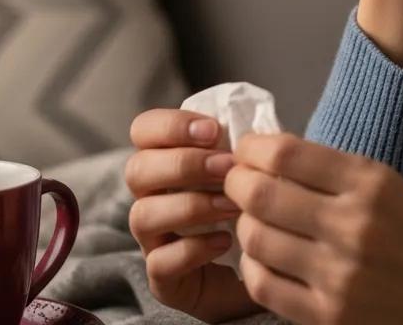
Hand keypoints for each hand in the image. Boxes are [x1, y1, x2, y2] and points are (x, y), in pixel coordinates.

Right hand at [125, 108, 264, 323]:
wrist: (265, 266)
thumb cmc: (254, 203)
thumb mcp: (252, 168)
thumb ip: (246, 146)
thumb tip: (254, 131)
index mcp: (167, 159)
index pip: (144, 129)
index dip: (171, 125)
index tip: (213, 130)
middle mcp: (152, 196)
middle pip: (137, 169)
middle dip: (183, 164)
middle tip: (226, 167)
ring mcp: (152, 239)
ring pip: (143, 215)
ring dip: (191, 205)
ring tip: (232, 205)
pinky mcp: (162, 278)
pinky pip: (160, 262)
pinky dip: (193, 250)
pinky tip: (225, 242)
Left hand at [224, 131, 402, 324]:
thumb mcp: (390, 186)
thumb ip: (334, 172)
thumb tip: (269, 155)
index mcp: (372, 183)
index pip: (288, 155)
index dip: (253, 147)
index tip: (246, 147)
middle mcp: (353, 226)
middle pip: (263, 193)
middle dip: (235, 181)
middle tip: (233, 178)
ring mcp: (338, 276)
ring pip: (256, 238)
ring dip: (243, 223)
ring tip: (249, 217)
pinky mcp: (328, 317)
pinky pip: (264, 285)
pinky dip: (252, 265)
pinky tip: (259, 255)